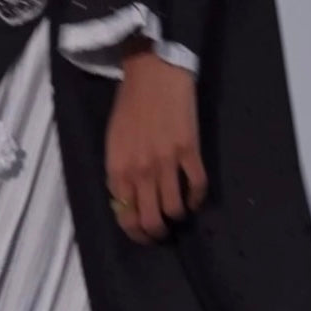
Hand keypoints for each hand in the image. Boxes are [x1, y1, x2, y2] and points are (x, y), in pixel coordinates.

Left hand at [105, 38, 208, 243]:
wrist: (153, 75)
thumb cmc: (129, 106)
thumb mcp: (113, 143)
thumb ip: (118, 172)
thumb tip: (127, 200)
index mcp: (118, 169)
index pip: (125, 216)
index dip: (136, 233)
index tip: (143, 236)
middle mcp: (140, 171)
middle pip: (149, 219)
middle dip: (156, 233)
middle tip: (162, 233)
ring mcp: (166, 162)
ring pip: (173, 209)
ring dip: (177, 217)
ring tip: (179, 214)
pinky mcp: (190, 151)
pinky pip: (196, 186)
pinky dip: (197, 199)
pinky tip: (194, 199)